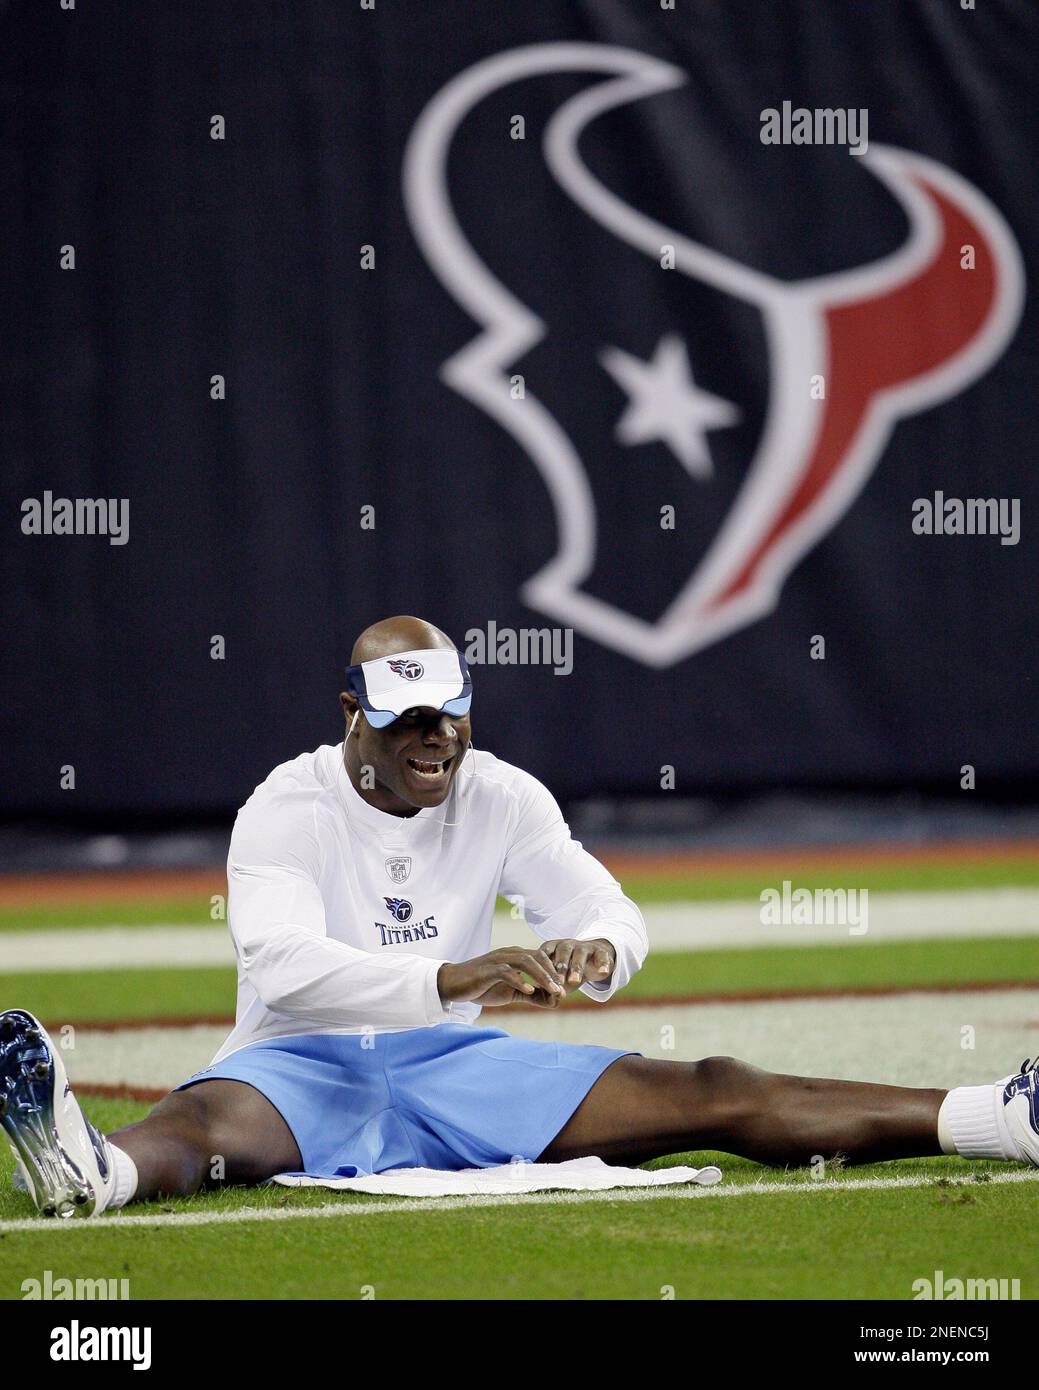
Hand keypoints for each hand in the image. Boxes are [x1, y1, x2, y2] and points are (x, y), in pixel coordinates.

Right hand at [437, 947, 567, 1008]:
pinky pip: (506, 972)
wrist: (454, 984)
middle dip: (554, 973)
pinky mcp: (487, 970)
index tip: (568, 988)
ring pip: (526, 961)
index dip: (556, 972)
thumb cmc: (483, 986)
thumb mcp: (511, 992)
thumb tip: (553, 1002)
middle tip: (565, 990)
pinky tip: (528, 991)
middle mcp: (509, 953)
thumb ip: (531, 995)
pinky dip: (519, 980)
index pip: (542, 958)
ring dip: (542, 976)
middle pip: (538, 957)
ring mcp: (498, 960)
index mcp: (516, 956)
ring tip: (553, 990)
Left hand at [541, 938, 616, 992]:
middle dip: (560, 966)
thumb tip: (533, 997)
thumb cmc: (568, 971)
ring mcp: (585, 947)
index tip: (541, 982)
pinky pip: (602, 956)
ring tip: (574, 981)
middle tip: (557, 982)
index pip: (546, 953)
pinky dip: (602, 964)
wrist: (593, 960)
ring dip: (576, 967)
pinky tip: (602, 973)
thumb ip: (547, 986)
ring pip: (580, 953)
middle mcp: (568, 944)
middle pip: (563, 951)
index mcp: (553, 947)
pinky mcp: (601, 952)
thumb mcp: (557, 977)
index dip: (544, 967)